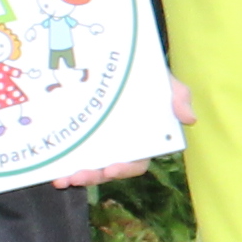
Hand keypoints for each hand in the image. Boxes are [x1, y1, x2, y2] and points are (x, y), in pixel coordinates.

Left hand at [60, 75, 190, 192]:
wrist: (123, 62)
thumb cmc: (149, 77)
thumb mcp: (167, 83)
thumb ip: (179, 97)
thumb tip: (189, 118)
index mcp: (142, 141)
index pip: (135, 163)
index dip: (124, 169)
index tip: (111, 168)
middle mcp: (120, 147)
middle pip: (108, 169)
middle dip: (93, 176)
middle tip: (77, 177)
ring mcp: (100, 143)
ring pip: (88, 166)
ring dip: (75, 176)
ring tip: (61, 179)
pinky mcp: (82, 136)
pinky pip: (72, 154)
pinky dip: (62, 163)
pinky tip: (51, 168)